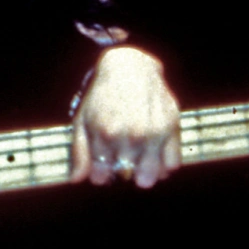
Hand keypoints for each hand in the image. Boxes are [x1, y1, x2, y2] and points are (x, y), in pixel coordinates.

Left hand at [70, 46, 181, 188]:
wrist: (130, 67)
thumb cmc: (102, 96)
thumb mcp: (83, 119)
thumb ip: (79, 152)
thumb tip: (76, 180)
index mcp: (106, 133)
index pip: (101, 177)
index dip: (100, 173)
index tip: (102, 162)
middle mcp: (132, 135)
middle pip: (128, 177)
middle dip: (121, 171)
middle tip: (120, 156)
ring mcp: (154, 133)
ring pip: (151, 176)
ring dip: (143, 171)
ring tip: (137, 156)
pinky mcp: (172, 128)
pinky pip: (172, 164)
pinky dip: (163, 165)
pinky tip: (153, 154)